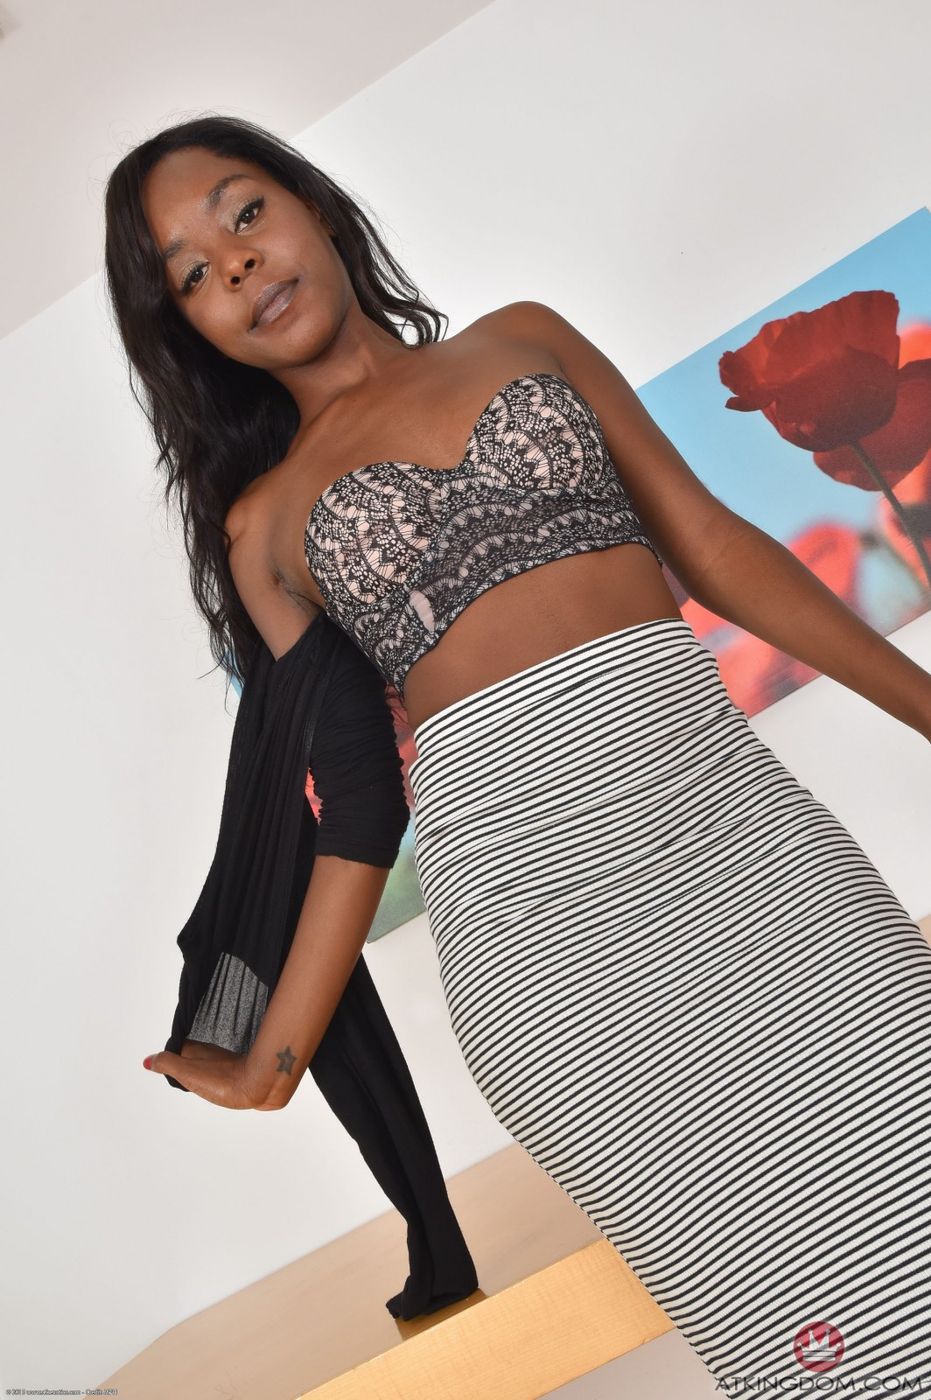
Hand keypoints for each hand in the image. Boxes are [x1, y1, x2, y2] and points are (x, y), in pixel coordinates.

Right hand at [143, 1039, 264, 1109]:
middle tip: (174, 1072)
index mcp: (196, 1050)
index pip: (176, 1048)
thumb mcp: (187, 1073)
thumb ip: (168, 1064)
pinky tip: (214, 1082)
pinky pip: (220, 1070)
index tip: (160, 1063)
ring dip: (198, 1067)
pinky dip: (213, 1074)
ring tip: (191, 1078)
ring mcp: (225, 1062)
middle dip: (182, 1060)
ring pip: (206, 1061)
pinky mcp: (238, 1071)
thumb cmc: (222, 1080)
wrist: (259, 1085)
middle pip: (191, 1054)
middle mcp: (211, 1052)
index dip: (168, 1055)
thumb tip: (147, 1060)